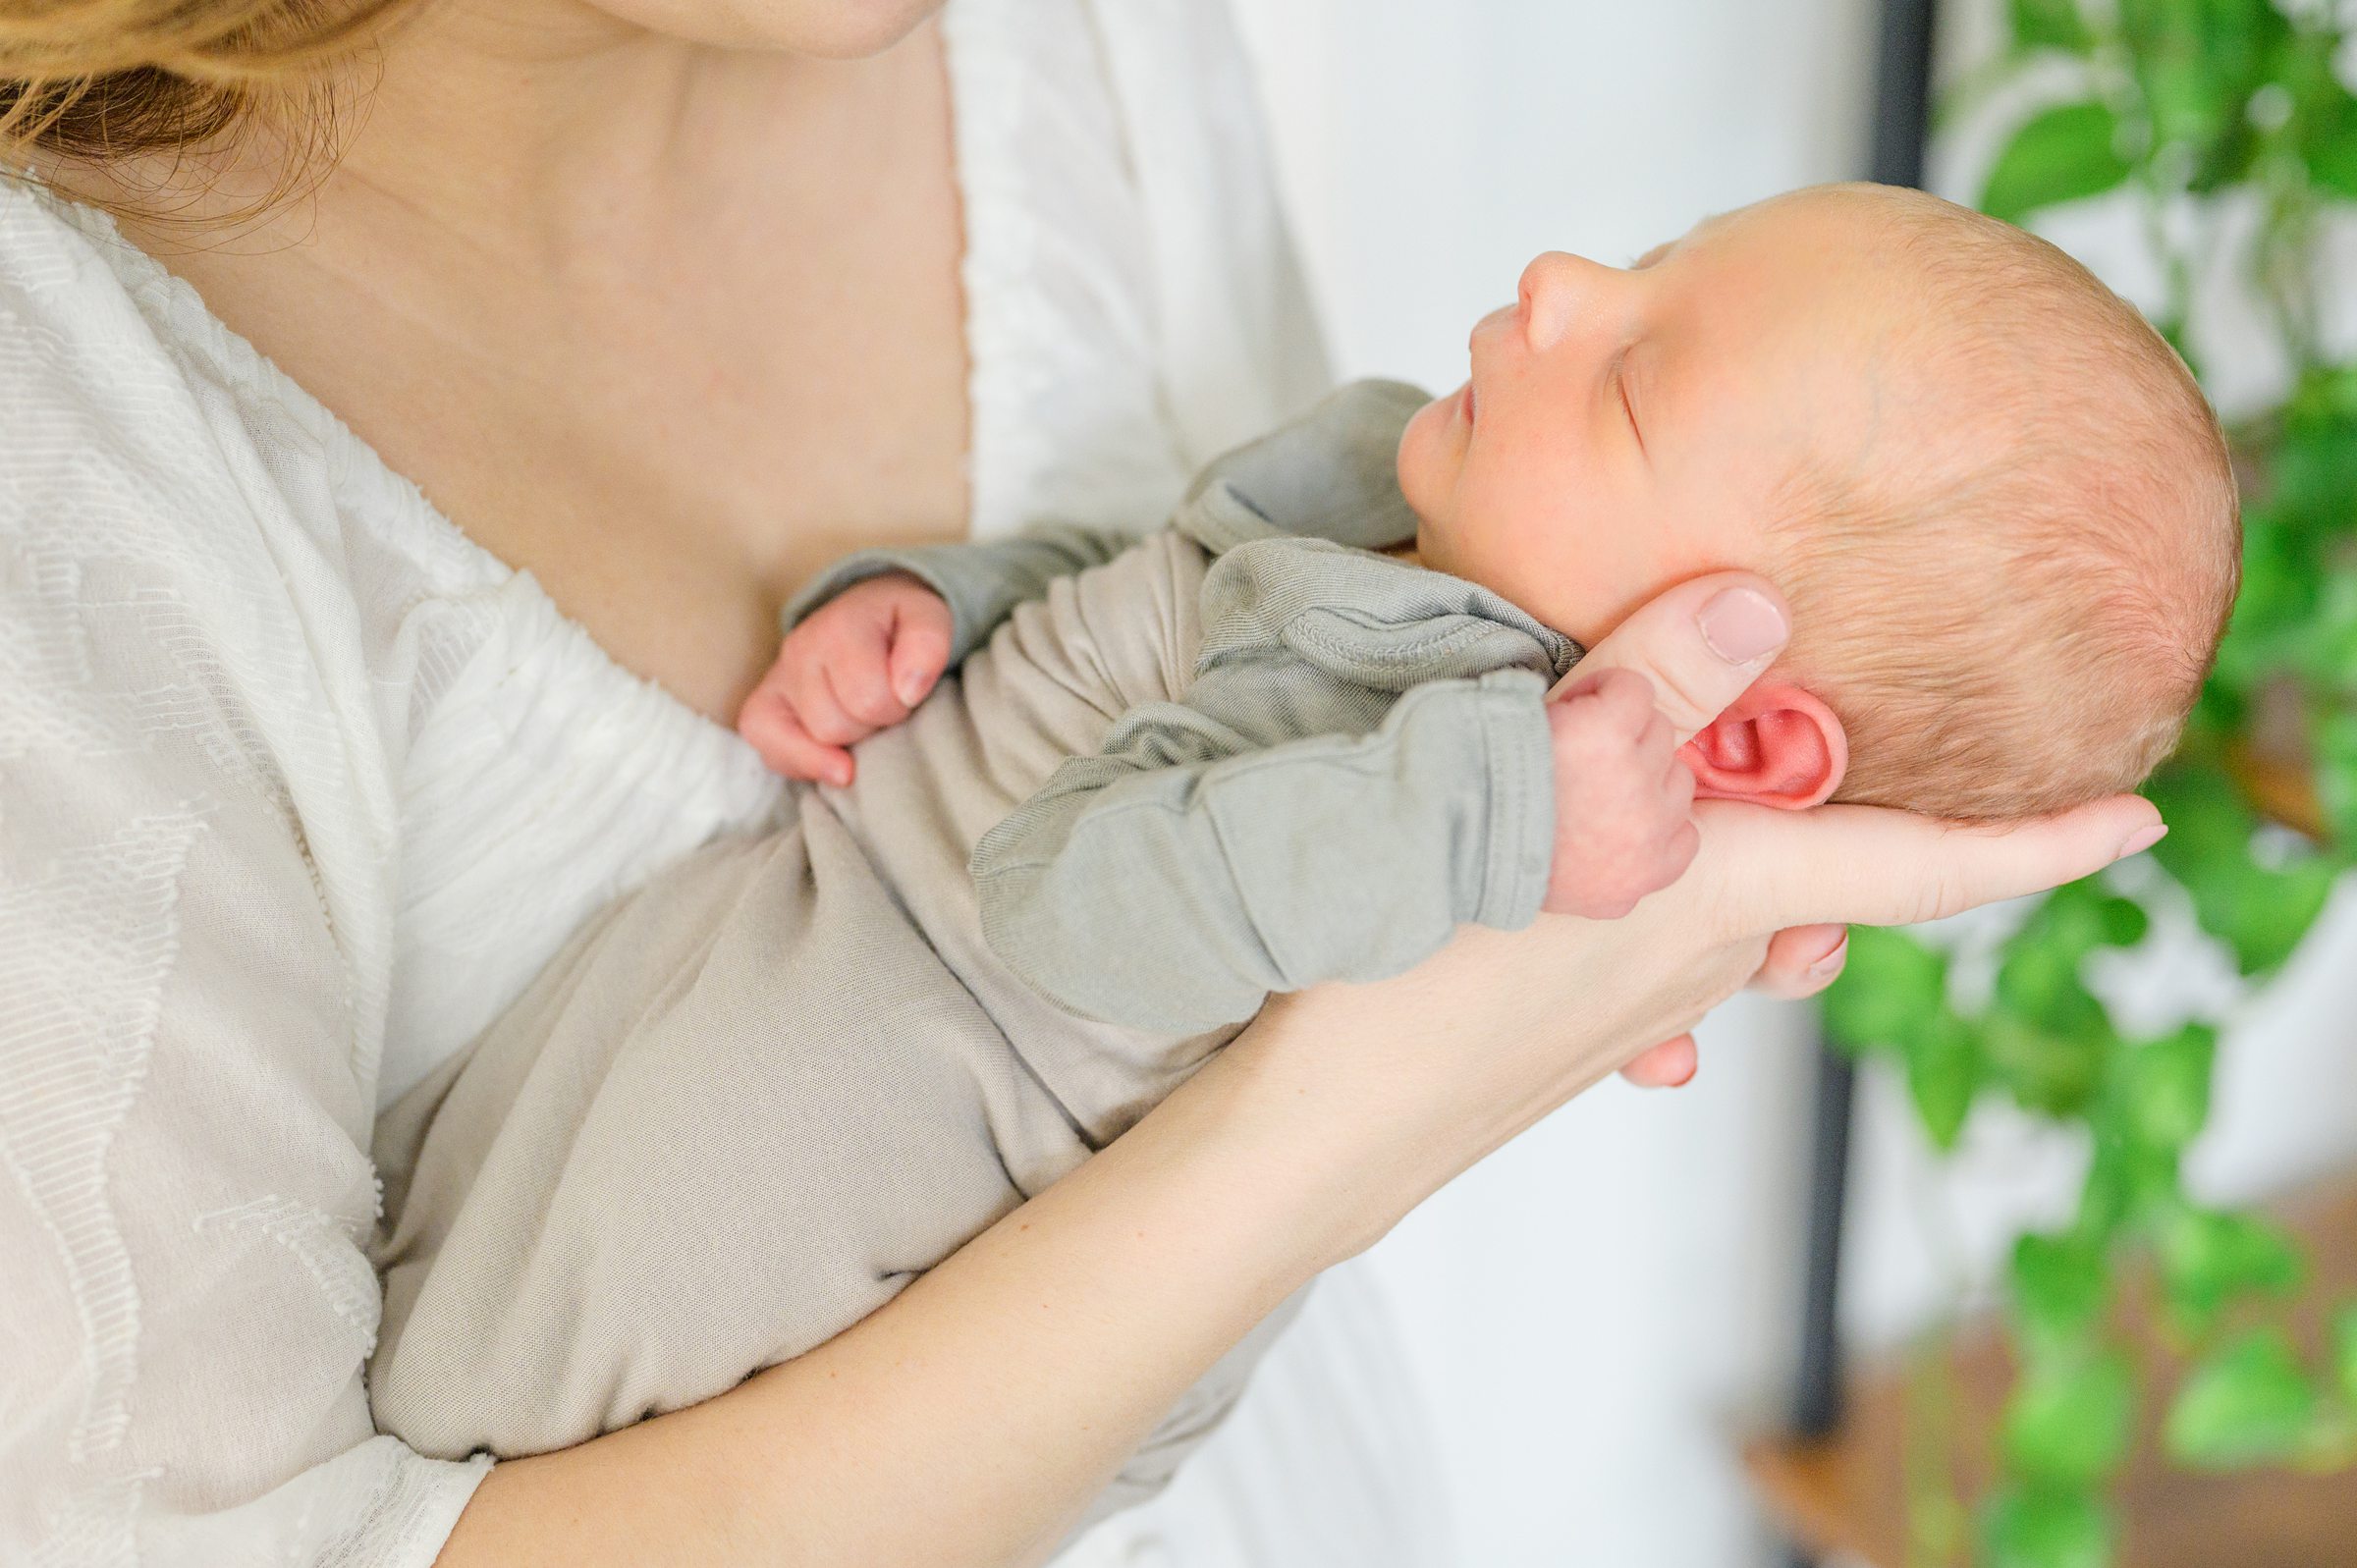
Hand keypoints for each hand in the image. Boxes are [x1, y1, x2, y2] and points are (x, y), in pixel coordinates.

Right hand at [738, 573, 952, 784]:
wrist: (870, 615)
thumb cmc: (899, 625)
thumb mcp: (928, 616)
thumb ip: (927, 644)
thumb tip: (907, 691)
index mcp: (838, 627)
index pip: (870, 700)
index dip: (898, 706)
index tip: (905, 692)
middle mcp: (798, 650)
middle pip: (837, 728)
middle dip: (871, 725)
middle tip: (883, 706)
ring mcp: (776, 680)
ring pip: (812, 744)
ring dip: (845, 742)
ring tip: (860, 717)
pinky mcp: (761, 708)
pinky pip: (770, 752)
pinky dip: (804, 762)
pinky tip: (832, 755)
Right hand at [1229, 572, 2163, 1259]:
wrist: (1314, 1134)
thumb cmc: (1418, 975)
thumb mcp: (1538, 802)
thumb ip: (1650, 696)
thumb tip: (1763, 607)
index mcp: (1722, 898)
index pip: (1922, 869)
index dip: (2039, 844)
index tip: (2137, 821)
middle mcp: (1701, 960)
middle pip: (1828, 886)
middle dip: (1875, 824)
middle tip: (1871, 738)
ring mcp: (1632, 1005)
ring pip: (1742, 917)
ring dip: (1763, 861)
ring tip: (1735, 787)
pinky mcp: (1563, 1025)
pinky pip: (1658, 954)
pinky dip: (1668, 904)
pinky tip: (1599, 882)